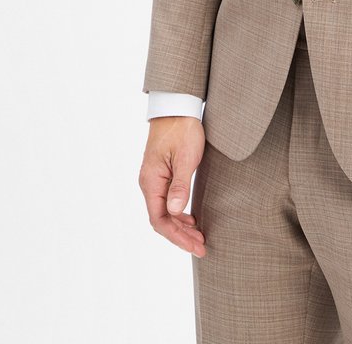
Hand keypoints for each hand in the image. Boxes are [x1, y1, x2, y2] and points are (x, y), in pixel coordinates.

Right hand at [138, 116, 206, 255]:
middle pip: (161, 220)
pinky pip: (167, 201)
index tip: (196, 246)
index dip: (177, 237)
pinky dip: (179, 213)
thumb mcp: (185, 157)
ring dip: (180, 226)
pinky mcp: (162, 174)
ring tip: (199, 236)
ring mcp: (154, 179)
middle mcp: (149, 183)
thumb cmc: (182, 128)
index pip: (160, 220)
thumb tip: (175, 212)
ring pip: (164, 212)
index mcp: (151, 181)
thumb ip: (180, 185)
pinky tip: (191, 218)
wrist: (177, 105)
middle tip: (202, 246)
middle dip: (181, 236)